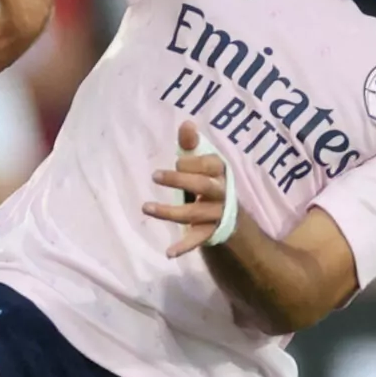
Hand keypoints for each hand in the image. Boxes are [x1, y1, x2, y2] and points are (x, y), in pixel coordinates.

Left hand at [143, 120, 229, 256]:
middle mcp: (222, 192)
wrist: (230, 216)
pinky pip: (198, 239)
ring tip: (145, 207)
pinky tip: (169, 253)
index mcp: (221, 172)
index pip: (211, 164)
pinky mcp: (211, 232)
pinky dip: (184, 246)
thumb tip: (186, 123)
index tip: (177, 161)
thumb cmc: (208, 182)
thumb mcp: (201, 162)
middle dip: (179, 181)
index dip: (194, 162)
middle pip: (203, 186)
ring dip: (169, 211)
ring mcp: (217, 214)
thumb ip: (191, 145)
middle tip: (154, 175)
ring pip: (194, 213)